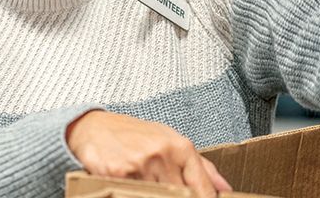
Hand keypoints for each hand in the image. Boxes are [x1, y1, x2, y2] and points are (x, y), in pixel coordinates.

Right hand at [65, 110, 230, 197]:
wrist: (94, 128)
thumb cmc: (137, 135)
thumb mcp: (172, 141)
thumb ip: (201, 166)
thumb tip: (224, 189)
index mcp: (180, 147)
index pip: (201, 187)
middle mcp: (162, 155)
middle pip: (180, 196)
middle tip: (166, 190)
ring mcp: (139, 166)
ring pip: (156, 196)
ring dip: (152, 194)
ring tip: (147, 183)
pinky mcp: (116, 175)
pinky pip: (132, 195)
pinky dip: (132, 193)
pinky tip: (130, 187)